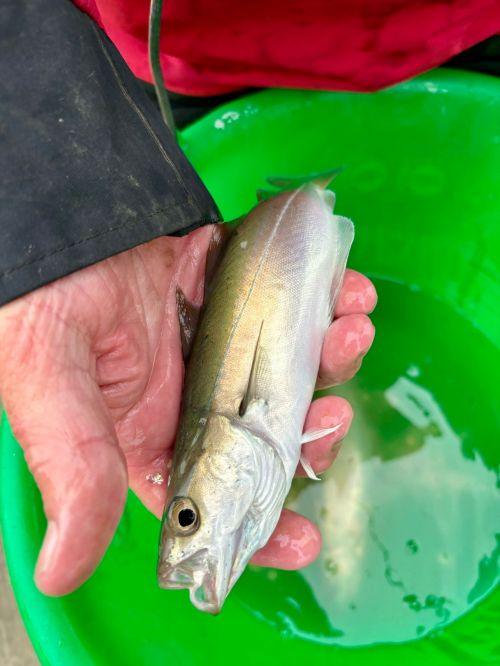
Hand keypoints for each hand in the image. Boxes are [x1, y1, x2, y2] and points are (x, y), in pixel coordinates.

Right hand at [0, 226, 375, 595]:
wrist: (55, 217)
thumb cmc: (36, 304)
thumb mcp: (51, 389)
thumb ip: (75, 469)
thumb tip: (62, 572)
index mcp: (152, 433)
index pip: (213, 497)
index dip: (258, 527)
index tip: (304, 542)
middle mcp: (194, 395)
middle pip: (273, 431)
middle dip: (314, 430)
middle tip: (335, 415)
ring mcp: (220, 341)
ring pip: (293, 366)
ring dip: (332, 357)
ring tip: (351, 331)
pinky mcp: (234, 288)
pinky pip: (294, 301)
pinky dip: (328, 299)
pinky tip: (347, 292)